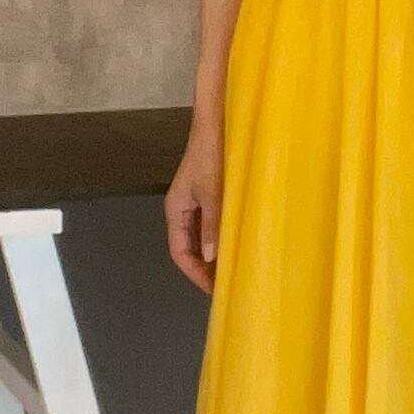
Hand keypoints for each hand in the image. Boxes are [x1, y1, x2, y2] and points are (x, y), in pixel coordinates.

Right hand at [165, 119, 223, 294]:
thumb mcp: (214, 192)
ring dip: (215, 256)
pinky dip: (221, 239)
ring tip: (234, 271)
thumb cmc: (213, 155)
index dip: (195, 274)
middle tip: (228, 286)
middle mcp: (183, 210)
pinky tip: (237, 246)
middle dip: (206, 269)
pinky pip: (211, 226)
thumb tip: (211, 256)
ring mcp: (195, 204)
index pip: (179, 253)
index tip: (214, 290)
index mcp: (176, 210)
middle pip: (189, 249)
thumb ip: (212, 225)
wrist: (218, 123)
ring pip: (201, 239)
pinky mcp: (209, 196)